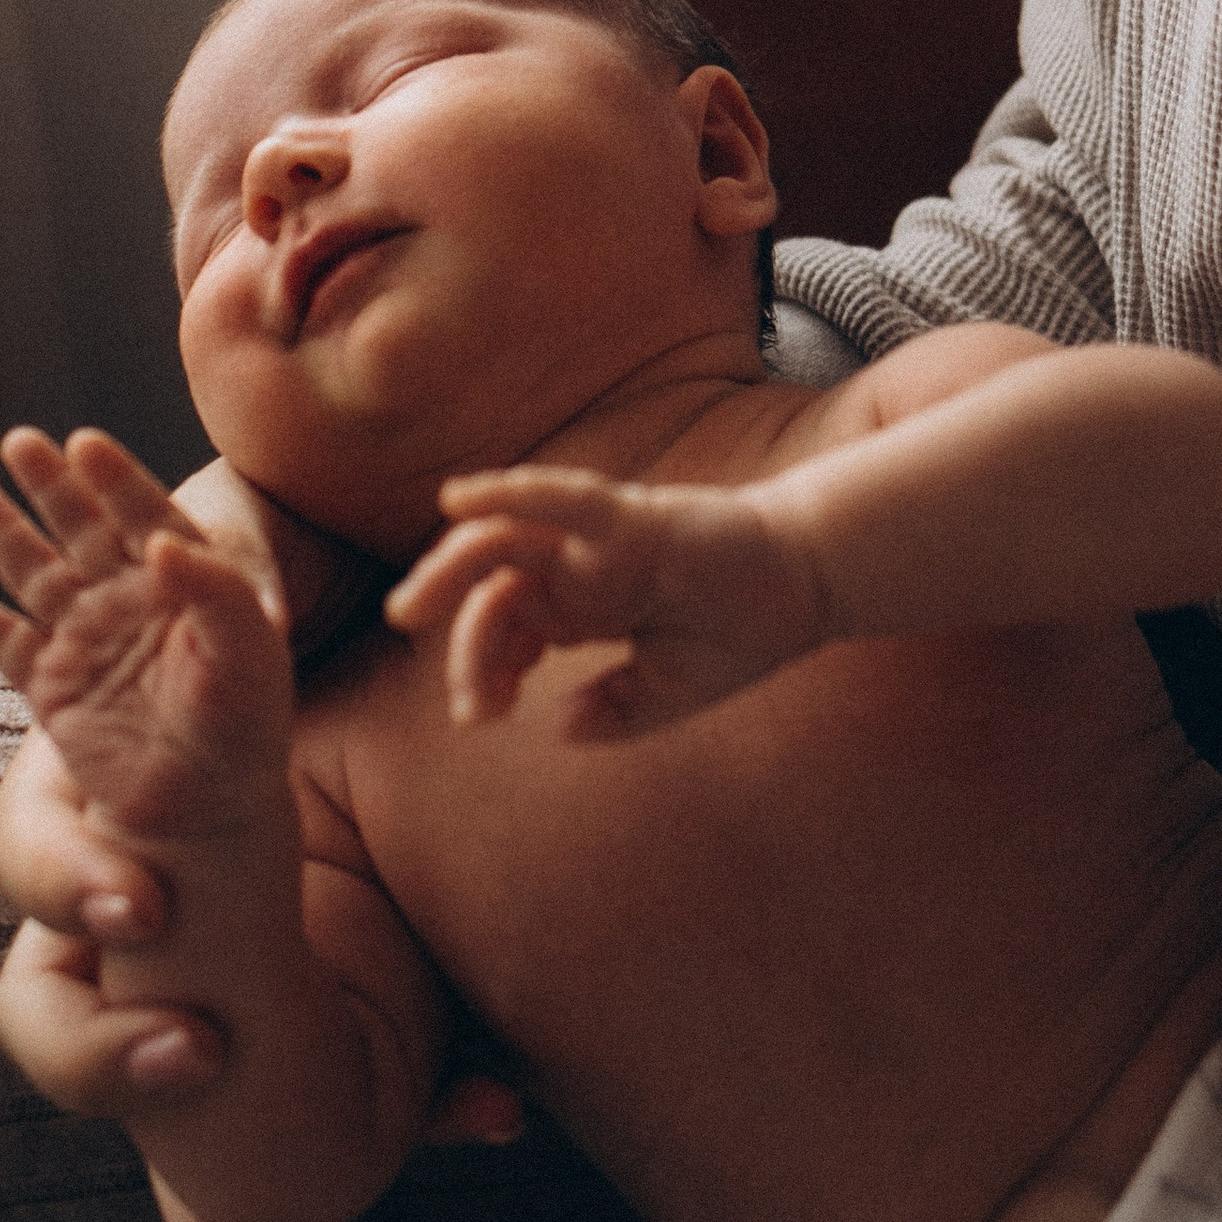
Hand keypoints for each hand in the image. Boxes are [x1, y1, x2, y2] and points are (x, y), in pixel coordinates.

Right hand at [0, 443, 378, 952]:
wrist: (209, 804)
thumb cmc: (245, 724)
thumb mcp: (250, 652)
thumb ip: (218, 590)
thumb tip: (161, 541)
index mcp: (184, 579)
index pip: (146, 515)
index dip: (116, 480)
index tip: (86, 442)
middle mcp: (129, 599)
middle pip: (83, 528)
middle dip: (52, 486)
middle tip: (20, 441)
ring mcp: (86, 638)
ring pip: (37, 574)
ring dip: (4, 534)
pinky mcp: (51, 685)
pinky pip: (4, 644)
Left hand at [386, 463, 827, 738]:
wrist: (810, 590)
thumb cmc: (743, 632)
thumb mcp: (669, 693)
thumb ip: (616, 712)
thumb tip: (561, 728)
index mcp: (586, 605)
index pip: (510, 624)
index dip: (483, 665)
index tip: (482, 715)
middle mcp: (582, 567)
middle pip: (492, 580)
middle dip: (449, 615)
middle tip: (417, 644)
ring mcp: (602, 540)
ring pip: (507, 541)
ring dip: (452, 565)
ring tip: (411, 604)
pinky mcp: (633, 519)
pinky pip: (562, 499)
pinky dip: (510, 492)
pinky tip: (459, 499)